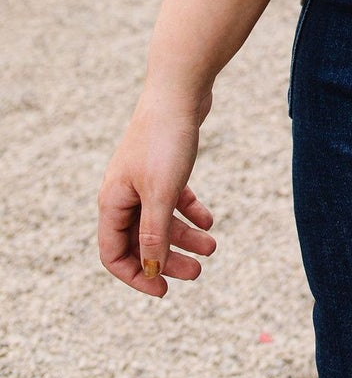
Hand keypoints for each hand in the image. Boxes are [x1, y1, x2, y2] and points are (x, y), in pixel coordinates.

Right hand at [97, 84, 216, 298]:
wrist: (181, 86)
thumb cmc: (165, 139)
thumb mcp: (161, 192)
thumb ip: (154, 234)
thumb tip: (150, 270)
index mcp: (112, 201)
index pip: (114, 253)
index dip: (136, 276)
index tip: (163, 290)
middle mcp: (124, 192)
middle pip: (141, 239)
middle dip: (167, 259)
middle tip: (198, 272)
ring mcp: (144, 177)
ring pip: (161, 220)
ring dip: (185, 236)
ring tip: (212, 245)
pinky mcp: (164, 164)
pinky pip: (174, 198)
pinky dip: (190, 210)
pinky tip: (209, 219)